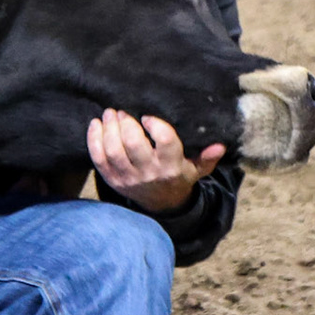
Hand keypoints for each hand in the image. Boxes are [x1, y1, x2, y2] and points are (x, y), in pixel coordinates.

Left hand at [87, 110, 224, 212]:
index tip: (149, 116)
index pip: (165, 143)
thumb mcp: (198, 169)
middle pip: (133, 146)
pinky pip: (98, 160)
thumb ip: (208, 157)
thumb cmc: (179, 176)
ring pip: (113, 152)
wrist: (161, 204)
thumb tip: (220, 145)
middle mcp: (149, 173)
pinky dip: (93, 140)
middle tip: (122, 110)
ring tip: (109, 113)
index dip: (156, 126)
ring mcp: (128, 178)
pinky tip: (96, 124)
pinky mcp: (112, 180)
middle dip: (126, 124)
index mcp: (172, 167)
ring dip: (108, 130)